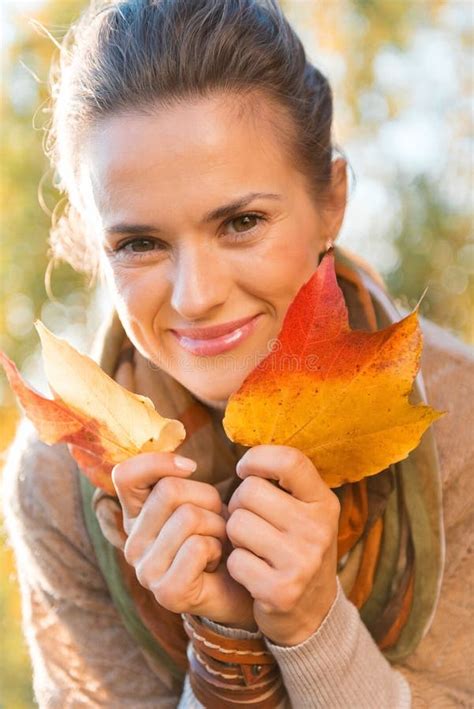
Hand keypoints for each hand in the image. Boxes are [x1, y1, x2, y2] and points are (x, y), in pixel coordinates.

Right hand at [112, 452, 255, 627]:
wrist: (242, 584)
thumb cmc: (220, 536)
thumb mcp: (199, 500)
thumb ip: (179, 480)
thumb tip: (186, 464)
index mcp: (135, 518)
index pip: (125, 476)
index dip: (158, 462)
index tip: (191, 467)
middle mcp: (132, 544)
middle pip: (169, 490)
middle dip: (207, 499)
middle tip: (215, 521)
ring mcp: (146, 571)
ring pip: (187, 516)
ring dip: (217, 525)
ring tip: (218, 542)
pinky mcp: (166, 592)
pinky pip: (198, 546)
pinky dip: (217, 548)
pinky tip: (216, 562)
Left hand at [226, 445, 339, 645]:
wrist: (313, 612)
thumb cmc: (297, 548)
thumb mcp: (306, 512)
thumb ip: (285, 483)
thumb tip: (247, 455)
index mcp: (324, 503)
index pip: (290, 461)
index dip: (258, 458)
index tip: (246, 470)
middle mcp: (318, 529)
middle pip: (250, 491)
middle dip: (238, 503)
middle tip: (249, 520)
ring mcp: (302, 561)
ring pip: (237, 523)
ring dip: (235, 535)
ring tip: (251, 545)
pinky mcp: (282, 590)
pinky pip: (235, 560)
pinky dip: (236, 565)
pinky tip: (252, 572)